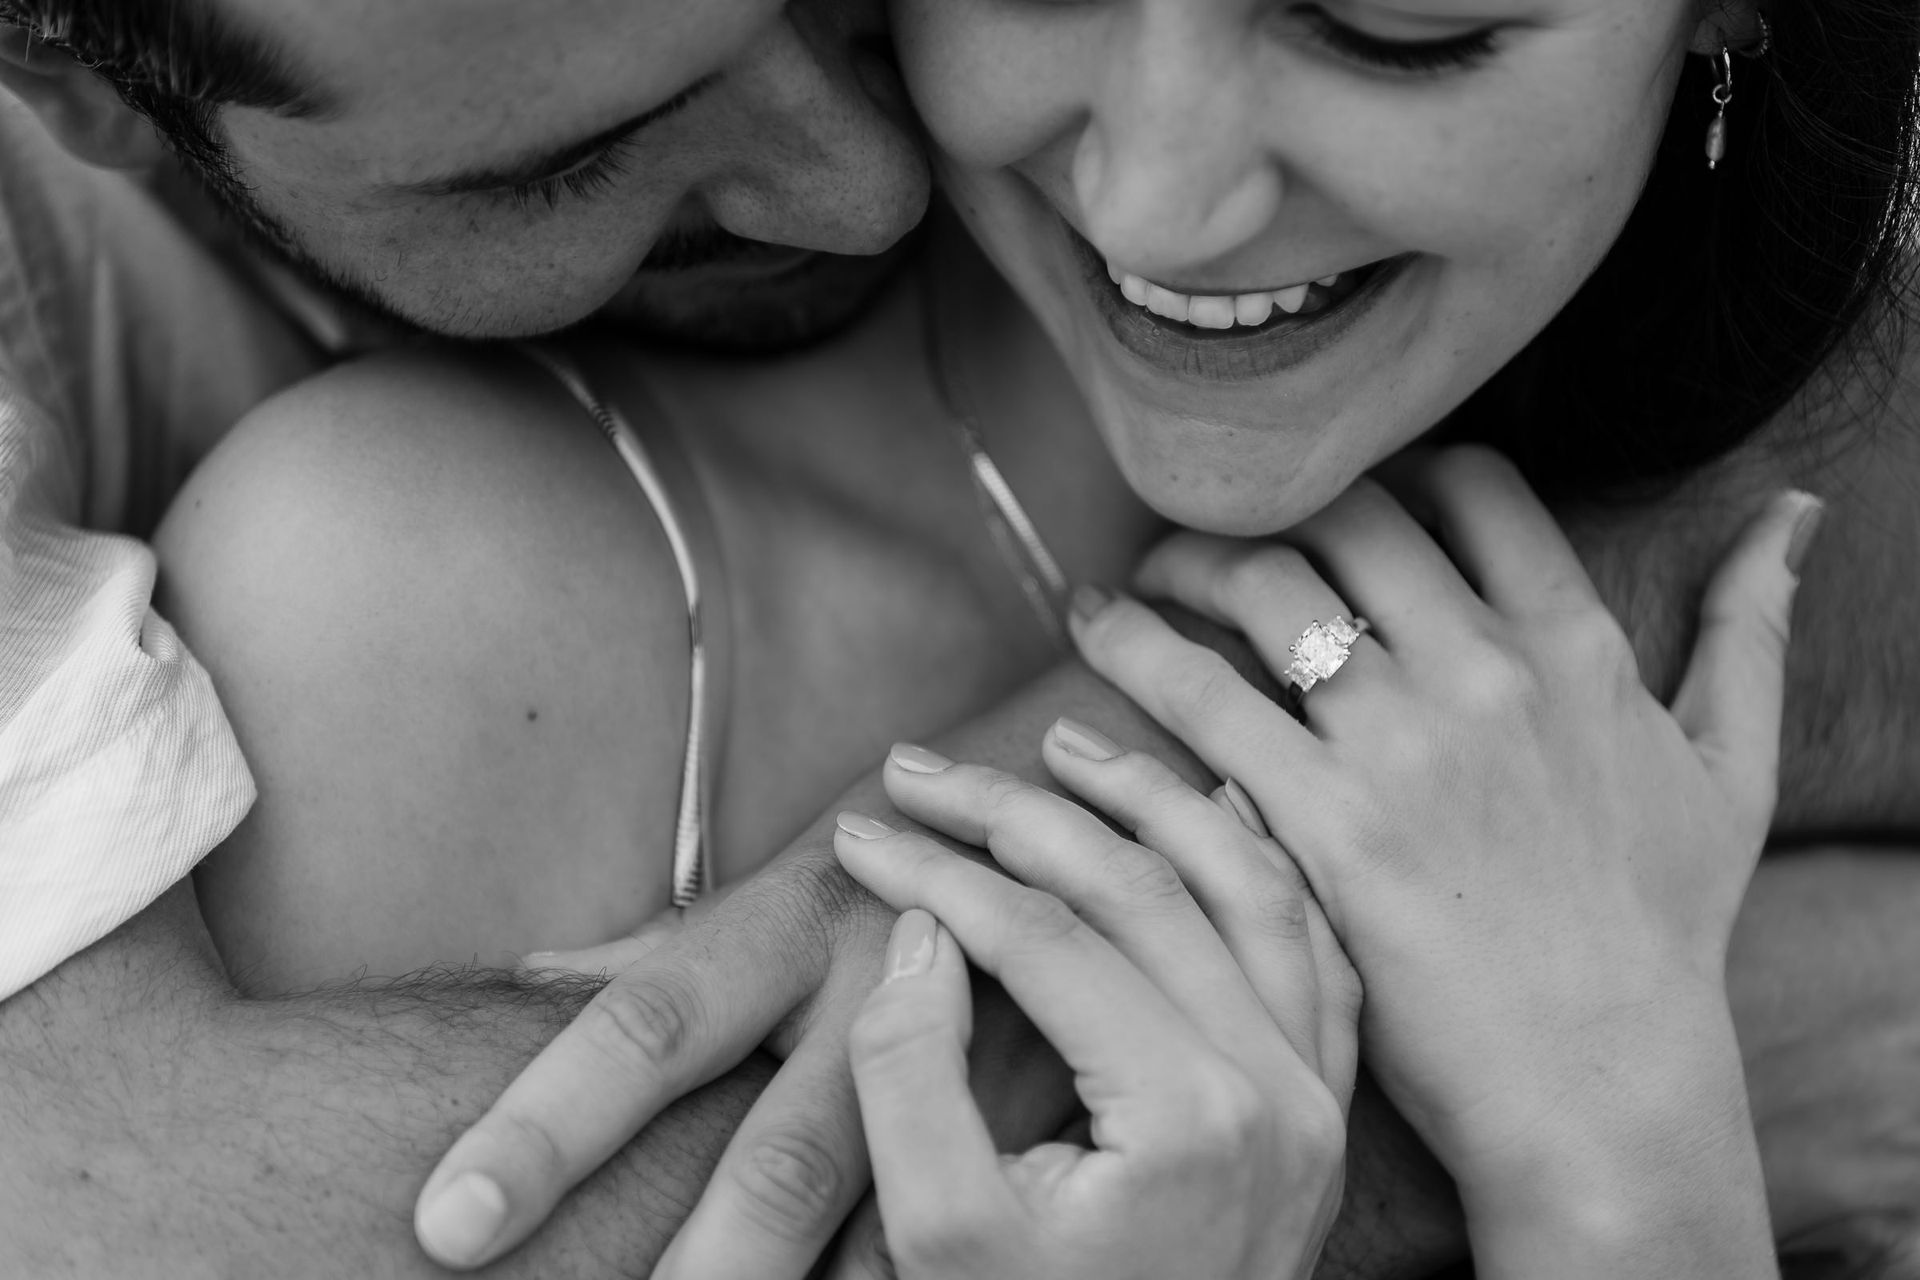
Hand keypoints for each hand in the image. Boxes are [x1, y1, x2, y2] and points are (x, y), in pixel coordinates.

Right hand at [832, 732, 1359, 1279]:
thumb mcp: (941, 1241)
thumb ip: (912, 1079)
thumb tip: (921, 933)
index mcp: (1188, 1120)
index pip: (1047, 941)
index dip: (940, 873)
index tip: (863, 828)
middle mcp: (1280, 1093)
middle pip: (1145, 891)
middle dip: (1023, 814)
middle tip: (927, 768)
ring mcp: (1317, 1099)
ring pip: (1251, 889)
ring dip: (1156, 803)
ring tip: (1065, 746)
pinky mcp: (1325, 1111)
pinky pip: (1314, 949)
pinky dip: (1260, 866)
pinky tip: (1213, 811)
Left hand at [1069, 448, 1813, 1269]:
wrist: (1597, 1076)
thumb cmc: (1661, 928)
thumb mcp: (1730, 768)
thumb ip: (1752, 630)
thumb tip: (1797, 511)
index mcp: (1575, 646)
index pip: (1474, 487)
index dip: (1398, 471)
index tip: (1346, 497)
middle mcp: (1484, 671)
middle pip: (1349, 518)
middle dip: (1273, 507)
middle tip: (1217, 531)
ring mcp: (1400, 745)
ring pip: (1263, 586)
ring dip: (1186, 561)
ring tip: (1141, 580)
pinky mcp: (1321, 822)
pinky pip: (1201, 697)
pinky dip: (1135, 650)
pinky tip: (1097, 635)